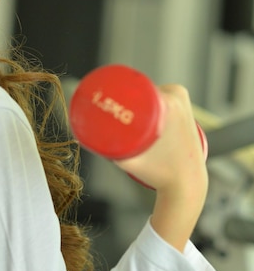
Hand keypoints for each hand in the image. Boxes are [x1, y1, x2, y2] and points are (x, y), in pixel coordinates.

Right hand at [115, 84, 207, 250]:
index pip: (135, 85)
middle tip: (111, 114)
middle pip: (141, 89)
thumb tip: (81, 135)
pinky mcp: (186, 110)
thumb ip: (104, 146)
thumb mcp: (128, 158)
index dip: (118, 90)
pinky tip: (140, 111)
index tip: (105, 100)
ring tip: (125, 117)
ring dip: (137, 102)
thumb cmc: (159, 173)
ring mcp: (185, 102)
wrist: (188, 185)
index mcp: (169, 101)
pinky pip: (161, 97)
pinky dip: (149, 103)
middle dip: (126, 100)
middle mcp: (179, 97)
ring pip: (150, 93)